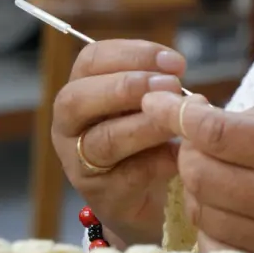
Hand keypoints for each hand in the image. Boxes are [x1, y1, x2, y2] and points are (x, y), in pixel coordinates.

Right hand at [52, 40, 187, 247]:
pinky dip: (160, 160)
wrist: (150, 197)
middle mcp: (70, 125)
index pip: (92, 60)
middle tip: (172, 86)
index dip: (134, 54)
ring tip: (179, 120)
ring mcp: (80, 163)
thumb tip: (176, 70)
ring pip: (104, 139)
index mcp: (81, 90)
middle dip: (127, 86)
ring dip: (147, 124)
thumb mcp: (149, 103)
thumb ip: (156, 84)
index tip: (175, 63)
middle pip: (78, 98)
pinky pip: (130, 174)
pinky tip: (183, 154)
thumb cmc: (148, 138)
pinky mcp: (104, 194)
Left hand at [141, 92, 253, 252]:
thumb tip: (213, 120)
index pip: (217, 134)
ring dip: (198, 185)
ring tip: (217, 167)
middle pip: (203, 174)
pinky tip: (227, 203)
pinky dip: (213, 221)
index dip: (178, 114)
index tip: (156, 99)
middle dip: (189, 148)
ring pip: (206, 212)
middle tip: (202, 135)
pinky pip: (222, 246)